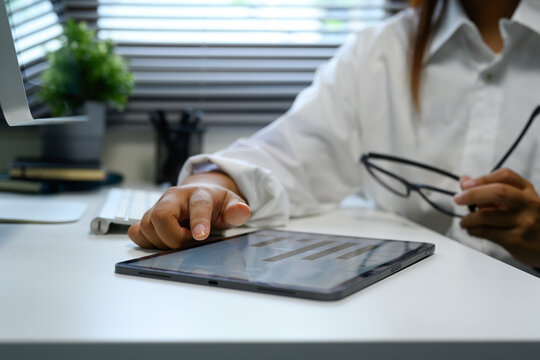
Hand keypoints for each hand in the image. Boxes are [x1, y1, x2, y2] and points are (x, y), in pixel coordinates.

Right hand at [128, 173, 250, 248]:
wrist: (200, 194)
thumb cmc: (215, 203)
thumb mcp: (231, 205)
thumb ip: (236, 210)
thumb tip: (242, 211)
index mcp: (198, 194)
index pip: (197, 205)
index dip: (198, 221)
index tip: (200, 236)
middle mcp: (174, 197)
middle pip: (160, 217)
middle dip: (173, 237)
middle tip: (188, 239)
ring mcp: (157, 205)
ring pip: (146, 227)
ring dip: (162, 241)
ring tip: (179, 238)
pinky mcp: (147, 216)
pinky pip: (136, 232)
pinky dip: (147, 241)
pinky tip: (163, 240)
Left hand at [454, 168, 539, 266]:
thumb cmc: (529, 221)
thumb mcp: (517, 201)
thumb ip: (491, 191)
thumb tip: (464, 181)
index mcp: (527, 191)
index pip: (505, 176)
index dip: (482, 178)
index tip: (466, 184)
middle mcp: (528, 204)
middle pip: (498, 192)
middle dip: (472, 194)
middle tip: (458, 199)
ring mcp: (523, 223)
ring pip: (486, 216)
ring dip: (468, 218)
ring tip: (465, 221)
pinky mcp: (515, 240)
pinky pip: (485, 232)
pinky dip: (473, 230)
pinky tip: (472, 230)